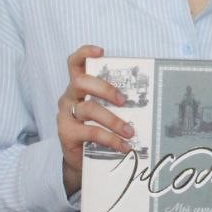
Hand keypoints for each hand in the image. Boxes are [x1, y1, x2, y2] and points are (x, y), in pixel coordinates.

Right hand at [58, 44, 132, 195]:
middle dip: (105, 88)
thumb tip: (146, 98)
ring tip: (130, 132)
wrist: (81, 159)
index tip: (101, 51)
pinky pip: (91, 131)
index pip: (74, 63)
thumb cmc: (96, 128)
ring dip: (114, 120)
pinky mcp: (66, 132)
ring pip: (89, 108)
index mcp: (79, 87)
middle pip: (81, 82)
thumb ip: (116, 101)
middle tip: (124, 101)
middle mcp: (69, 96)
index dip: (84, 54)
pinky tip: (123, 146)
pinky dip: (110, 139)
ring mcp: (66, 114)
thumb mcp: (106, 111)